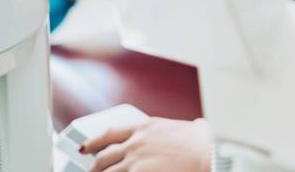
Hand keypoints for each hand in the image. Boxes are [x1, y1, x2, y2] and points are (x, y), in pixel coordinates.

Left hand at [83, 117, 211, 171]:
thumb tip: (197, 126)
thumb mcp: (188, 126)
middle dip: (94, 167)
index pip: (110, 133)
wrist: (209, 153)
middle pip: (103, 157)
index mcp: (146, 126)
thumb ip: (180, 128)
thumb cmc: (204, 142)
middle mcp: (136, 142)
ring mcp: (135, 160)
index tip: (85, 148)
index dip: (93, 142)